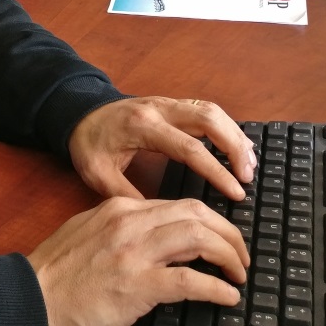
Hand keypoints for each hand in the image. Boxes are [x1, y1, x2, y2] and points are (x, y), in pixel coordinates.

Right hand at [27, 195, 248, 325]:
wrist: (31, 297)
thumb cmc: (56, 272)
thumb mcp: (88, 230)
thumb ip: (119, 226)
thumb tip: (154, 235)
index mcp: (119, 207)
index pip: (178, 203)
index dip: (209, 220)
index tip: (222, 237)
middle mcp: (129, 222)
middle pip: (196, 213)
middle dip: (229, 233)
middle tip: (241, 255)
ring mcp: (133, 253)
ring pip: (198, 237)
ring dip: (229, 255)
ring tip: (239, 273)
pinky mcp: (136, 286)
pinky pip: (189, 281)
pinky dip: (215, 288)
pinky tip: (227, 297)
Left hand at [68, 96, 256, 201]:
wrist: (75, 112)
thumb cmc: (87, 143)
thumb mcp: (97, 174)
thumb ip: (127, 196)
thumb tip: (160, 222)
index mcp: (143, 127)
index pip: (189, 147)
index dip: (216, 171)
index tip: (236, 193)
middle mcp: (159, 109)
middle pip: (209, 119)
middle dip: (234, 147)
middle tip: (248, 178)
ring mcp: (166, 103)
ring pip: (211, 110)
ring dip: (234, 135)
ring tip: (250, 164)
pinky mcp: (170, 104)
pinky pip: (205, 109)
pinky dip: (225, 126)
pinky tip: (236, 146)